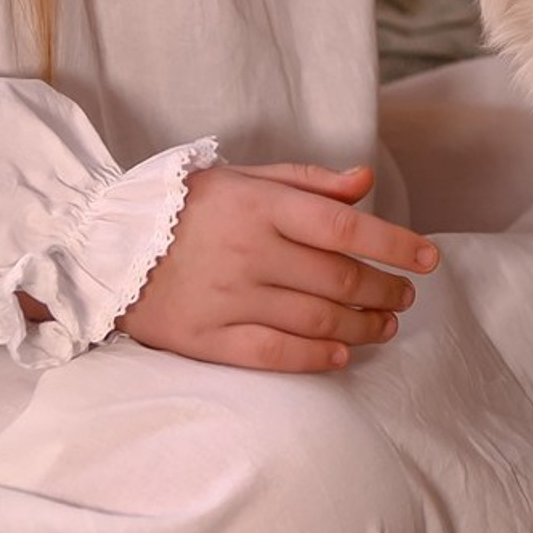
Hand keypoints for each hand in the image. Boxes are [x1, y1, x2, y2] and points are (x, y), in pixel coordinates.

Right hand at [116, 163, 437, 373]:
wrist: (103, 247)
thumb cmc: (183, 206)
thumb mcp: (243, 176)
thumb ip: (306, 181)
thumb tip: (364, 180)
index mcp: (261, 206)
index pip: (346, 226)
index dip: (395, 244)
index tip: (429, 259)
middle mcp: (249, 251)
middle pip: (339, 279)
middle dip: (385, 290)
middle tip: (404, 296)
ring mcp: (228, 298)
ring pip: (316, 320)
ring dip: (362, 326)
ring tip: (385, 325)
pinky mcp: (207, 337)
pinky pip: (274, 354)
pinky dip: (316, 357)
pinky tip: (342, 353)